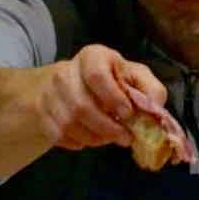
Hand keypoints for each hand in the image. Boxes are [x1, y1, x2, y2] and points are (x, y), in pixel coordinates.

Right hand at [43, 45, 185, 164]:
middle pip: (81, 106)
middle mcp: (65, 73)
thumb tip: (155, 109)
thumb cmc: (111, 81)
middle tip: (125, 137)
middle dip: (107, 127)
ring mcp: (50, 94)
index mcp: (92, 57)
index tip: (128, 114)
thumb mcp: (134, 76)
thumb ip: (150, 89)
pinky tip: (91, 137)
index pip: (97, 76)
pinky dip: (79, 142)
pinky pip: (59, 135)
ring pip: (69, 124)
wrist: (72, 84)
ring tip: (110, 138)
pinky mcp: (42, 114)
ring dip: (95, 138)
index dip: (114, 99)